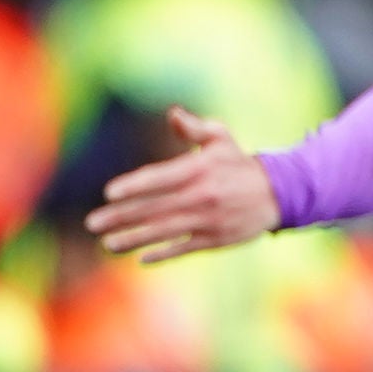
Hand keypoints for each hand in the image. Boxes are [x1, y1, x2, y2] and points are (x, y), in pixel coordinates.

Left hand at [86, 107, 281, 263]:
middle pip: (153, 208)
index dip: (134, 186)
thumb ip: (194, 128)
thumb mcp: (221, 139)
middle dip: (120, 217)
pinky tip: (141, 257)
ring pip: (164, 231)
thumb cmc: (239, 163)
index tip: (109, 193)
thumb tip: (173, 114)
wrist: (279, 193)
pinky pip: (184, 247)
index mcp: (199, 170)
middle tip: (93, 223)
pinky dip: (163, 253)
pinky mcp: (216, 239)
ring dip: (133, 238)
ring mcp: (208, 220)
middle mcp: (202, 196)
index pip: (159, 179)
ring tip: (109, 243)